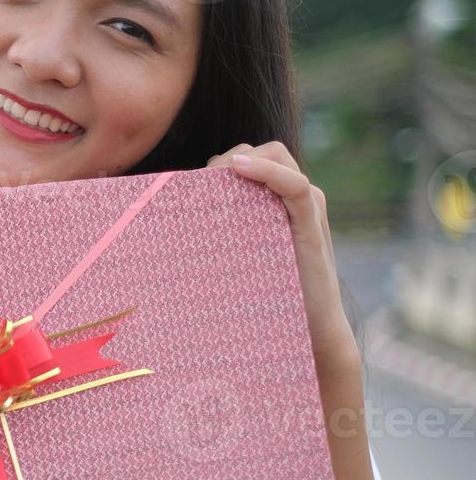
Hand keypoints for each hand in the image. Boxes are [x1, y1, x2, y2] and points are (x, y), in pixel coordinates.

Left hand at [206, 142, 359, 378]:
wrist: (308, 328)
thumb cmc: (267, 295)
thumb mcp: (240, 254)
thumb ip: (223, 233)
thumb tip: (168, 227)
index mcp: (278, 200)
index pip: (250, 158)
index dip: (223, 163)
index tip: (194, 183)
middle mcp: (296, 195)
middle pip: (262, 151)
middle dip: (228, 161)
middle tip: (201, 186)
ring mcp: (307, 205)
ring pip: (276, 156)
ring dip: (243, 162)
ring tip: (215, 181)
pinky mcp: (311, 222)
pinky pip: (294, 185)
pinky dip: (268, 171)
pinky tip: (240, 170)